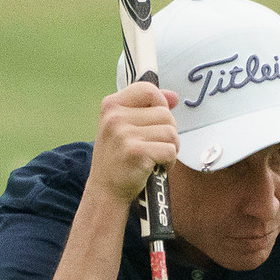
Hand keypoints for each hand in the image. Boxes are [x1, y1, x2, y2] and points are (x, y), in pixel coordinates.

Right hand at [89, 82, 181, 204]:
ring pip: (171, 132)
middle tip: (154, 146)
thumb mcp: (124, 126)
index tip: (157, 120)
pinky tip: (155, 167)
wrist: (105, 190)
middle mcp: (115, 117)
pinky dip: (169, 162)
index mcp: (111, 105)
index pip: (148, 89)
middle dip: (168, 132)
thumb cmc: (118, 157)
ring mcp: (124, 134)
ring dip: (170, 148)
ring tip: (155, 156)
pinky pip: (171, 150)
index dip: (161, 103)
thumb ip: (147, 108)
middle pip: (166, 113)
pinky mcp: (136, 153)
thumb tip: (174, 96)